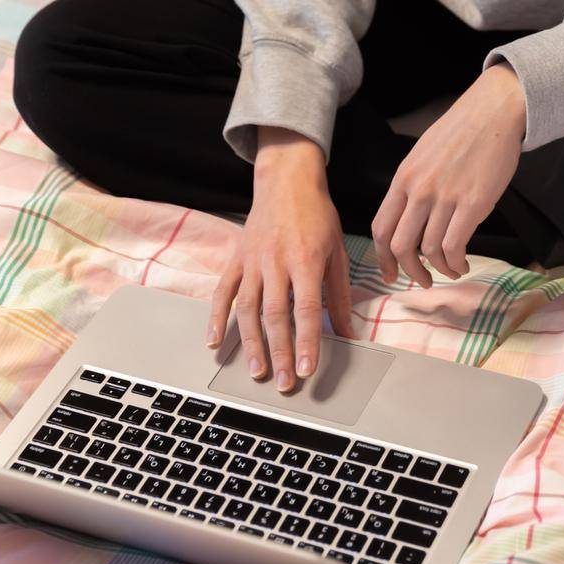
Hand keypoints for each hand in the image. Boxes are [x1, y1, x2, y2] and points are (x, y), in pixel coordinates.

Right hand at [206, 155, 355, 391]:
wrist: (287, 181)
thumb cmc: (317, 216)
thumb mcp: (337, 252)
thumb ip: (340, 296)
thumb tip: (348, 334)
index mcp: (306, 259)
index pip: (306, 309)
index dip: (308, 341)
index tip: (308, 369)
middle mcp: (277, 261)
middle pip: (275, 314)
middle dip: (280, 352)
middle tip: (284, 382)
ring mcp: (253, 260)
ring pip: (248, 308)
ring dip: (250, 343)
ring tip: (256, 372)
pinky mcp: (237, 259)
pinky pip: (223, 291)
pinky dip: (216, 317)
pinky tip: (214, 342)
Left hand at [371, 64, 525, 287]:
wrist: (493, 111)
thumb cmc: (461, 131)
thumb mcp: (423, 155)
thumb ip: (413, 185)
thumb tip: (409, 218)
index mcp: (404, 178)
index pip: (381, 227)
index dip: (382, 258)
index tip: (390, 272)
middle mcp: (419, 190)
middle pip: (400, 246)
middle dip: (409, 272)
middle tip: (422, 281)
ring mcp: (445, 197)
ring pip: (429, 251)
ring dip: (439, 270)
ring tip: (450, 270)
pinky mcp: (473, 203)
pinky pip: (455, 246)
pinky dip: (456, 263)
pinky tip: (463, 262)